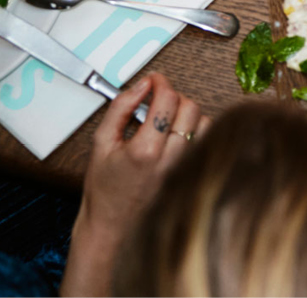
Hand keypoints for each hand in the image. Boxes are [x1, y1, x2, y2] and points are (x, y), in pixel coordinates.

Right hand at [61, 73, 204, 295]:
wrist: (113, 224)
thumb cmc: (105, 189)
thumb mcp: (101, 143)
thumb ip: (120, 109)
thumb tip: (141, 86)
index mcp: (145, 151)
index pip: (167, 100)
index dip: (160, 83)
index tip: (153, 80)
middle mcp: (171, 159)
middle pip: (190, 107)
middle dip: (173, 96)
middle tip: (157, 99)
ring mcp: (185, 166)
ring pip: (203, 122)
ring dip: (186, 112)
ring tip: (165, 119)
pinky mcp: (193, 171)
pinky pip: (205, 140)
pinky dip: (195, 129)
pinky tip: (176, 134)